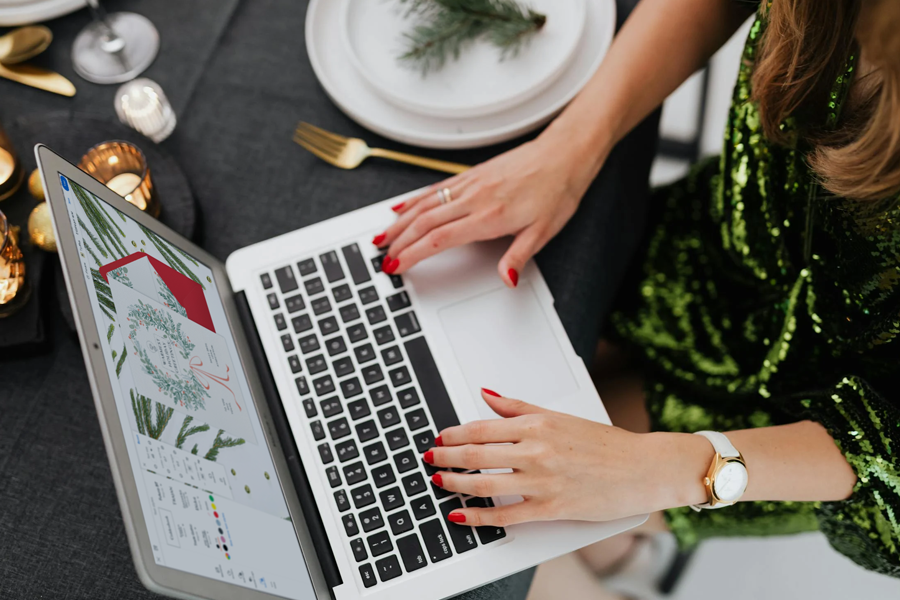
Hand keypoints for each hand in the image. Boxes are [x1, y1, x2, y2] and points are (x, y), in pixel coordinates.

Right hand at [374, 132, 606, 286]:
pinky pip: (435, 188)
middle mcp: (475, 198)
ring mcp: (471, 184)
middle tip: (381, 257)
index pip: (439, 239)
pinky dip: (413, 200)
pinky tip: (401, 207)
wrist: (564, 154)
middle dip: (398, 241)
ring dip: (399, 221)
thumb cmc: (557, 191)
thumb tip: (507, 279)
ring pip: (424, 204)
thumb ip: (519, 257)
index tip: (396, 266)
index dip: (413, 254)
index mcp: (490, 216)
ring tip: (381, 236)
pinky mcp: (472, 174)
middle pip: (424, 222)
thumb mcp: (544, 232)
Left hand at [424, 389, 711, 526]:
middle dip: (446, 458)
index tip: (439, 439)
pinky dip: (478, 517)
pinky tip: (461, 514)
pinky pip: (505, 516)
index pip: (482, 428)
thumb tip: (488, 394)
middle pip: (476, 454)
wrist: (643, 468)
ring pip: (484, 484)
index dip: (454, 435)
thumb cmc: (606, 444)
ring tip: (439, 483)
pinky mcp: (551, 509)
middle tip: (429, 460)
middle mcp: (536, 451)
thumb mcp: (561, 416)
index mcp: (537, 424)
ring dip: (455, 484)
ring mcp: (542, 481)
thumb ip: (520, 407)